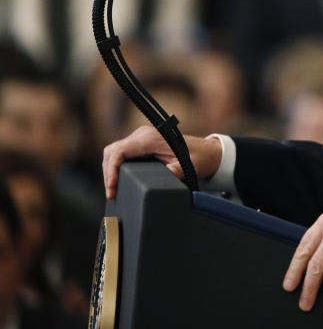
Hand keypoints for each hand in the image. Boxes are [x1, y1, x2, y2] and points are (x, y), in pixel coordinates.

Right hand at [102, 125, 221, 198]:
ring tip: (113, 189)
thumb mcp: (187, 167)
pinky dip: (116, 166)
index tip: (112, 188)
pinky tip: (118, 180)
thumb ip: (172, 172)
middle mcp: (143, 134)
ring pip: (114, 152)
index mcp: (151, 138)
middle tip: (111, 193)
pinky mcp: (142, 144)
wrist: (207, 151)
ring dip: (110, 169)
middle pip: (112, 151)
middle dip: (108, 172)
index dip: (111, 170)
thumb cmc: (199, 158)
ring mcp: (141, 138)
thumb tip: (157, 182)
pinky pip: (122, 153)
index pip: (119, 151)